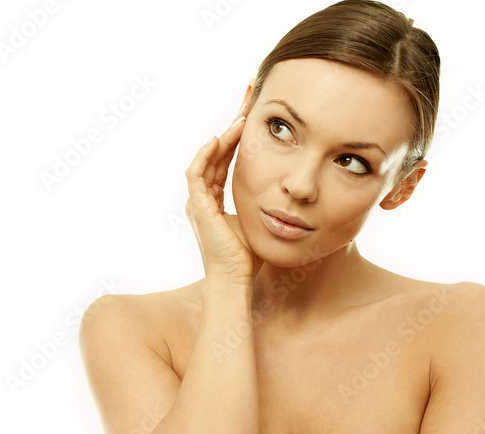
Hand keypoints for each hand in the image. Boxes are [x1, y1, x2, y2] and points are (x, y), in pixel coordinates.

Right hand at [184, 103, 262, 281]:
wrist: (235, 281)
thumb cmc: (249, 259)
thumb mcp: (259, 220)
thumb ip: (264, 203)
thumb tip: (288, 189)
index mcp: (215, 201)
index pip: (225, 160)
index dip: (237, 137)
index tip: (252, 115)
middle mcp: (203, 198)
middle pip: (216, 153)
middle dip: (232, 126)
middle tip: (248, 102)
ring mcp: (197, 202)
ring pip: (207, 158)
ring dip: (224, 135)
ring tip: (241, 116)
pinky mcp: (197, 207)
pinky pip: (196, 172)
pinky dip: (206, 154)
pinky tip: (220, 138)